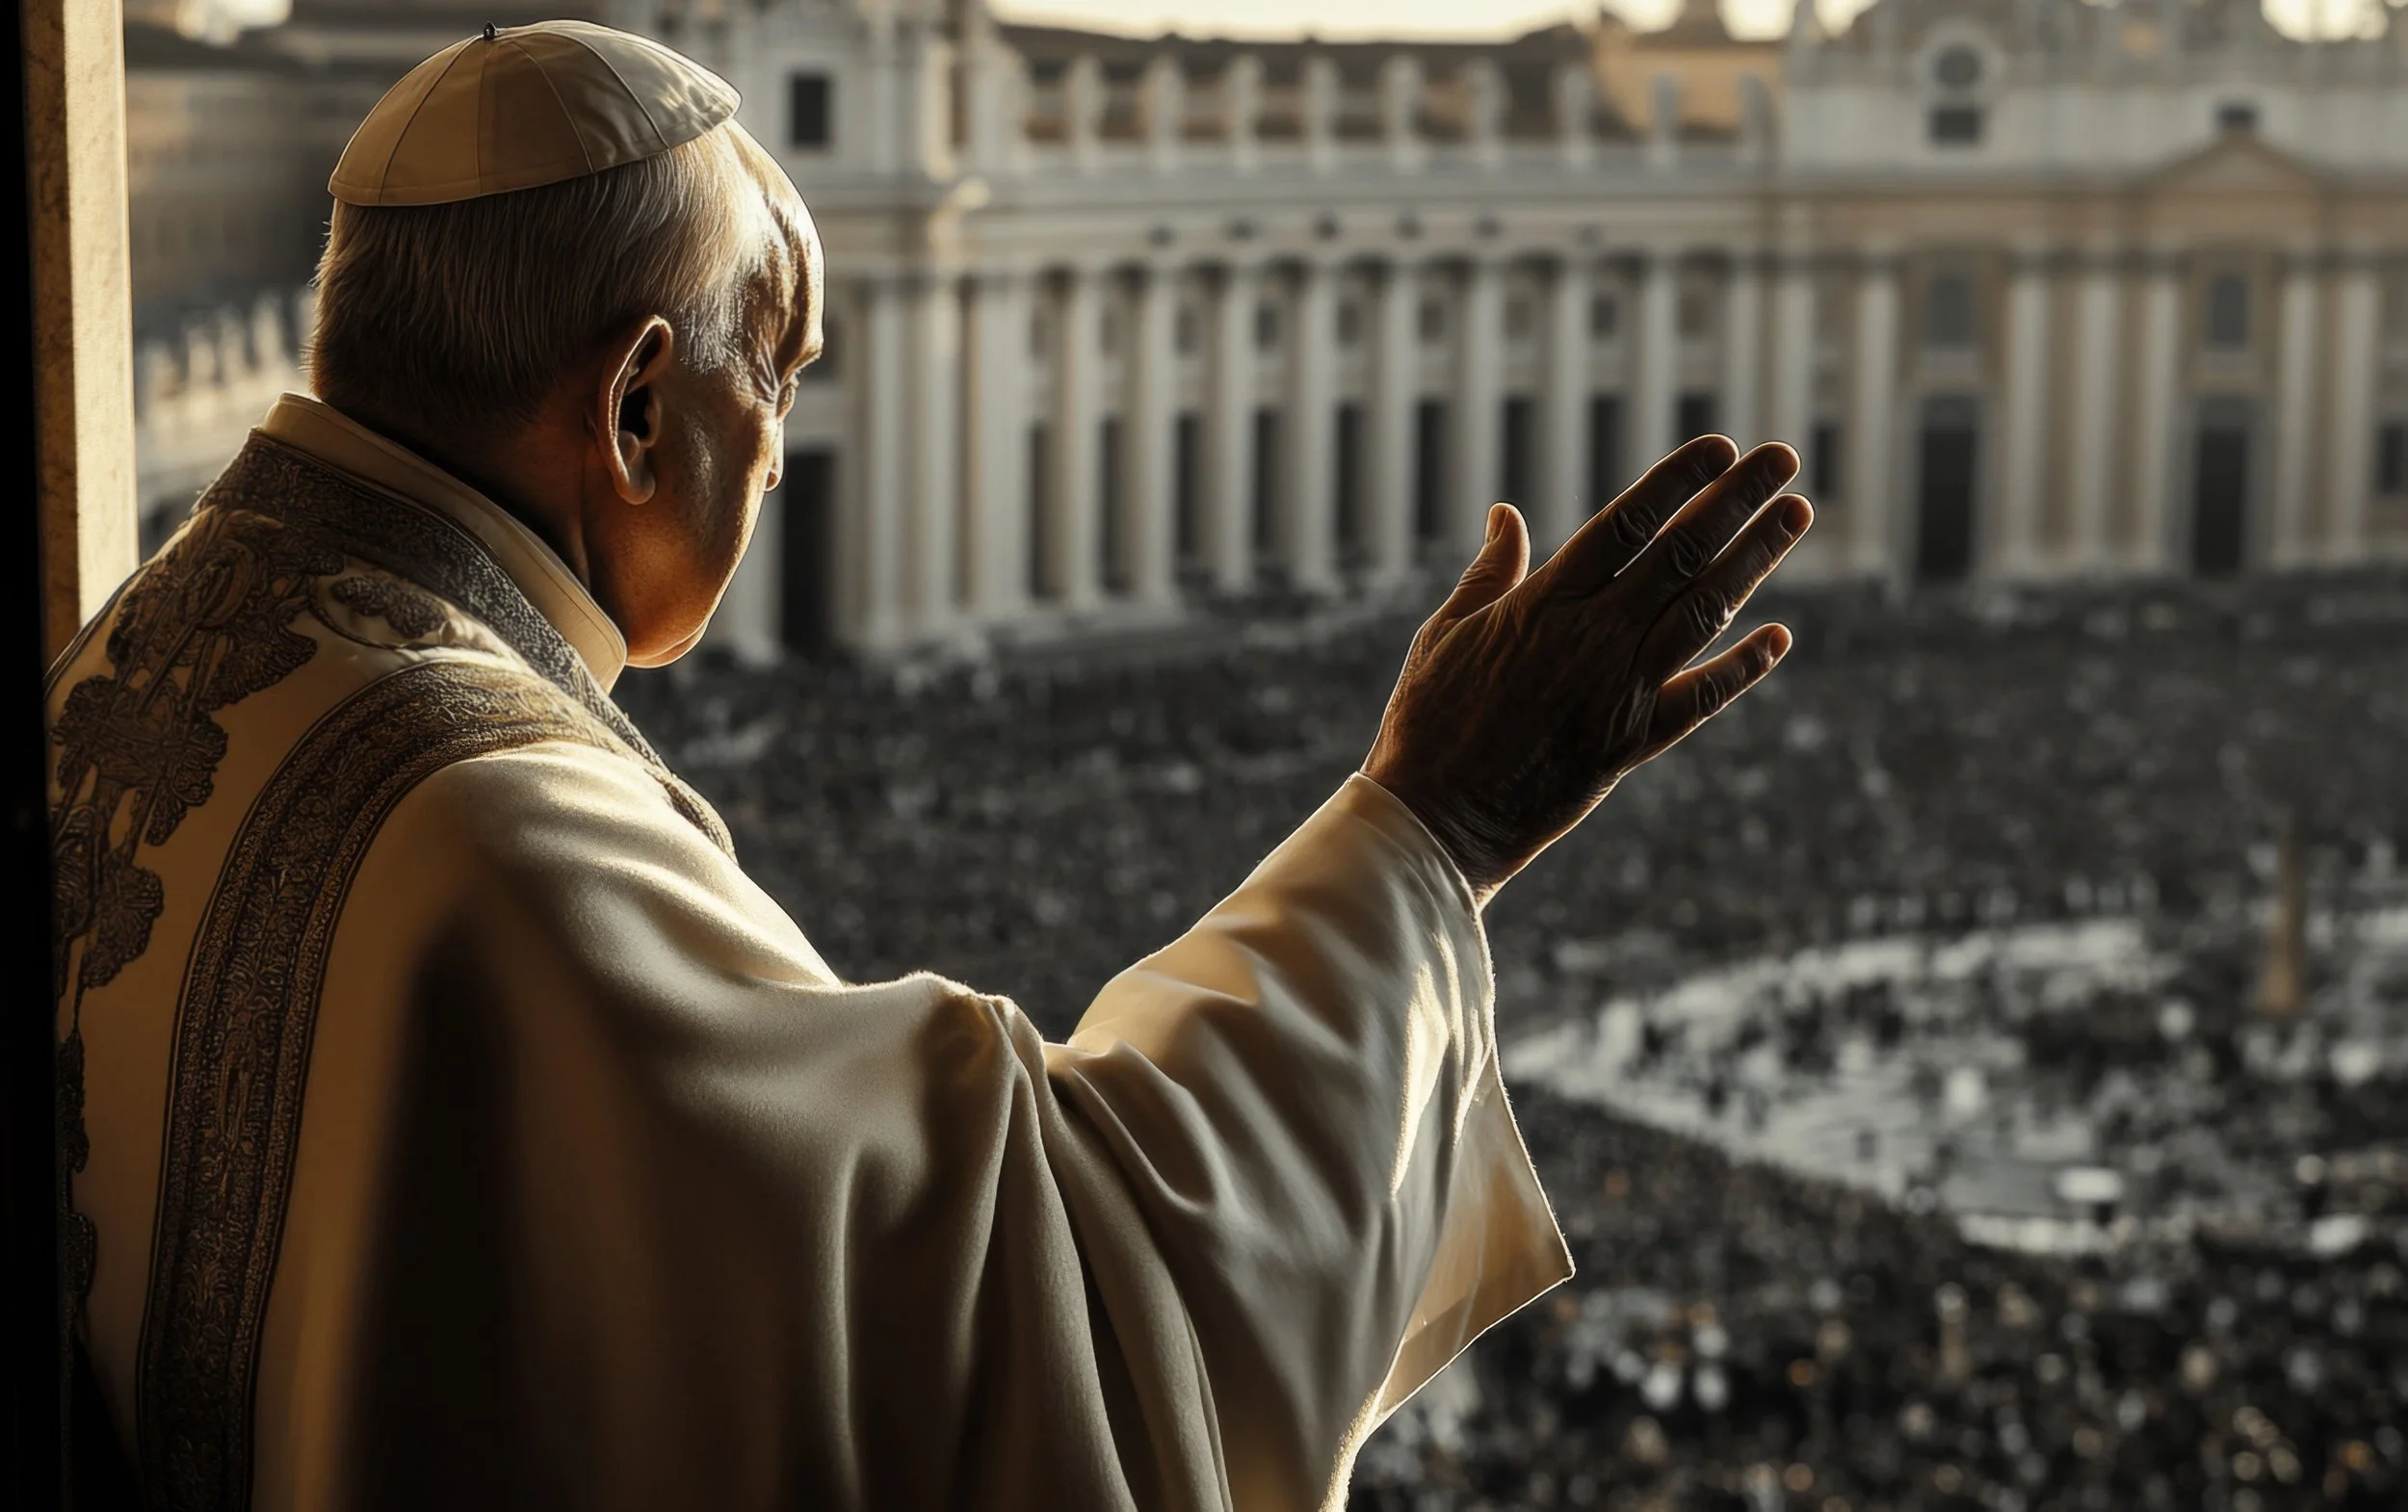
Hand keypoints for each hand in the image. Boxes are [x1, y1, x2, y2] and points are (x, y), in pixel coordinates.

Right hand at [1361, 436, 1811, 903]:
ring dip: (1756, 559)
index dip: (1679, 481)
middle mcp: (1594, 638)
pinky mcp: (1633, 744)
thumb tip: (1506, 514)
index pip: (1627, 522)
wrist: (1439, 821)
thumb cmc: (1428, 723)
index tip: (1720, 447)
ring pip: (1706, 611)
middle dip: (1738, 500)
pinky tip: (1779, 636)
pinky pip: (1704, 698)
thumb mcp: (1444, 634)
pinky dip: (1744, 665)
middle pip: (1682, 554)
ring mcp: (1621, 691)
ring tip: (1796, 514)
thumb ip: (1488, 573)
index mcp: (1544, 603)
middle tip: (1784, 459)